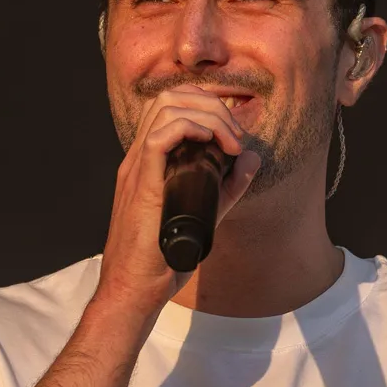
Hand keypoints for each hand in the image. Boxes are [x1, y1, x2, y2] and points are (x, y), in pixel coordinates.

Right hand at [92, 85, 260, 314]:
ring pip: (166, 107)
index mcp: (148, 161)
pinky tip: (213, 143)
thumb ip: (227, 188)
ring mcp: (137, 168)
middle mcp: (139, 158)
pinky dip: (192, 128)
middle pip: (169, 97)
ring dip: (208, 115)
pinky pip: (160, 136)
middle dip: (212, 105)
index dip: (206, 105)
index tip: (233, 133)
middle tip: (236, 136)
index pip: (170, 107)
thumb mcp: (205, 214)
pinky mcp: (141, 184)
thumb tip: (252, 159)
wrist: (134, 289)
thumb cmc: (161, 259)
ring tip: (231, 141)